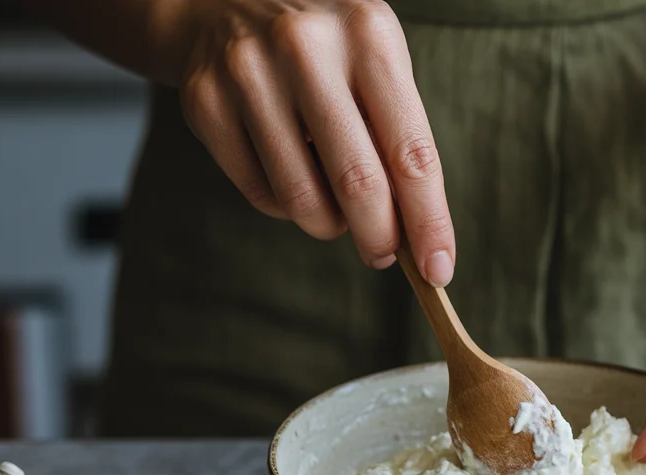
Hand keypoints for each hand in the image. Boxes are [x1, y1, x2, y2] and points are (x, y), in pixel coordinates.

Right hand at [169, 0, 454, 283]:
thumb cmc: (325, 46)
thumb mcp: (374, 61)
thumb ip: (397, 136)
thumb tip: (420, 235)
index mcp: (368, 34)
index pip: (411, 152)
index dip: (428, 221)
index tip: (438, 269)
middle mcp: (307, 46)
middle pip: (357, 183)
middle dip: (378, 238)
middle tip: (383, 255)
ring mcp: (248, 72)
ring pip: (301, 199)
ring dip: (328, 224)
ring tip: (335, 209)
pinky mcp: (206, 101)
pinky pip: (259, 193)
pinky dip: (285, 206)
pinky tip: (293, 177)